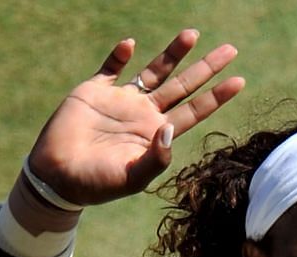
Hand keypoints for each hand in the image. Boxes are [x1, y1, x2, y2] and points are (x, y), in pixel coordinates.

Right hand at [24, 30, 243, 207]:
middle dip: (206, 68)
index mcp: (156, 134)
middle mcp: (144, 114)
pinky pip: (110, 68)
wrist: (57, 176)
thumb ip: (155, 158)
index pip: (194, 112)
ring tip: (192, 34)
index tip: (239, 81)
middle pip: (182, 86)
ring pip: (154, 71)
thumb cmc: (96, 184)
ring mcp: (121, 100)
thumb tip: (170, 128)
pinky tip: (130, 45)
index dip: (216, 97)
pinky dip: (119, 55)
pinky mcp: (94, 90)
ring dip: (172, 53)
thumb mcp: (132, 178)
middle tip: (231, 50)